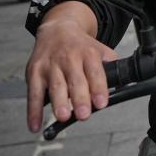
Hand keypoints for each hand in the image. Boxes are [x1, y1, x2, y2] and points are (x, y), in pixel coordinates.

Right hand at [25, 9, 116, 132]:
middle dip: (79, 98)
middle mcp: (69, 58)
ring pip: (55, 86)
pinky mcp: (34, 72)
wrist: (56, 30)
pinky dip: (33, 111)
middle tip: (84, 114)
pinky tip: (35, 125)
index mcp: (88, 54)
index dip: (99, 88)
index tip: (102, 103)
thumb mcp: (99, 50)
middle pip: (75, 80)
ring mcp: (51, 65)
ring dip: (59, 103)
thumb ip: (111, 67)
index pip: (95, 72)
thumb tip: (123, 86)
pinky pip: (33, 94)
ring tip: (63, 116)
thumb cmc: (80, 47)